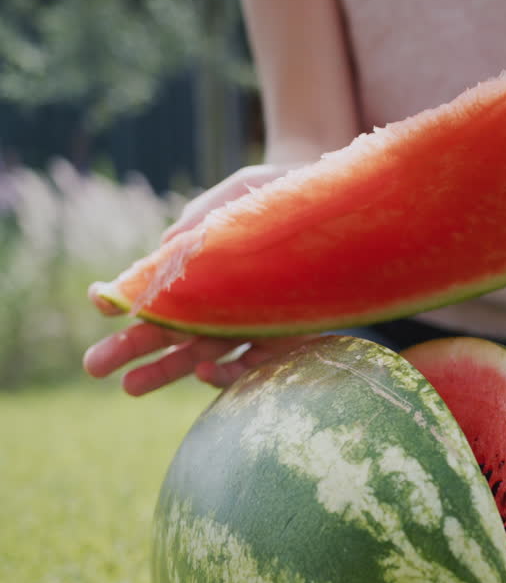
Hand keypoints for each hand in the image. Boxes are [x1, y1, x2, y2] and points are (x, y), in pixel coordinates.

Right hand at [85, 163, 313, 395]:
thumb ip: (202, 222)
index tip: (98, 300)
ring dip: (165, 371)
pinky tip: (201, 371)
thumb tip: (164, 248)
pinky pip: (253, 363)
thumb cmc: (279, 194)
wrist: (336, 203)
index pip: (152, 289)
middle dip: (128, 349)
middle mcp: (219, 301)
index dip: (121, 297)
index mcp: (197, 269)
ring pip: (199, 354)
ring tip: (129, 388)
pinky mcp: (285, 336)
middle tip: (93, 366)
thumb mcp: (238, 197)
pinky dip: (227, 371)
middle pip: (167, 331)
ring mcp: (250, 322)